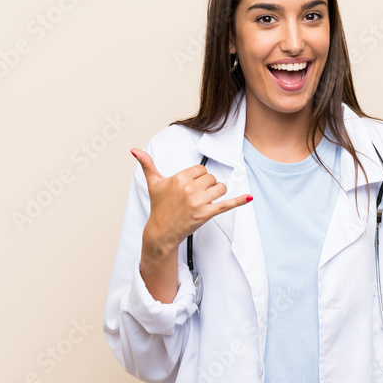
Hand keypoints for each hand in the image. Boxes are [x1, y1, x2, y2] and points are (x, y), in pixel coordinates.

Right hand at [131, 147, 251, 255]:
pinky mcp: (206, 214)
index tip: (191, 185)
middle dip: (207, 185)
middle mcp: (189, 189)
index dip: (198, 177)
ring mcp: (198, 202)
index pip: (200, 169)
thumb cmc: (159, 207)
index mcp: (179, 178)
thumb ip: (147, 164)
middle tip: (197, 195)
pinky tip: (249, 197)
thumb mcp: (154, 184)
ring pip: (219, 188)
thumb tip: (134, 150)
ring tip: (206, 199)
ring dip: (217, 192)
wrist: (161, 231)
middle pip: (211, 178)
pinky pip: (226, 204)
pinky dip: (239, 201)